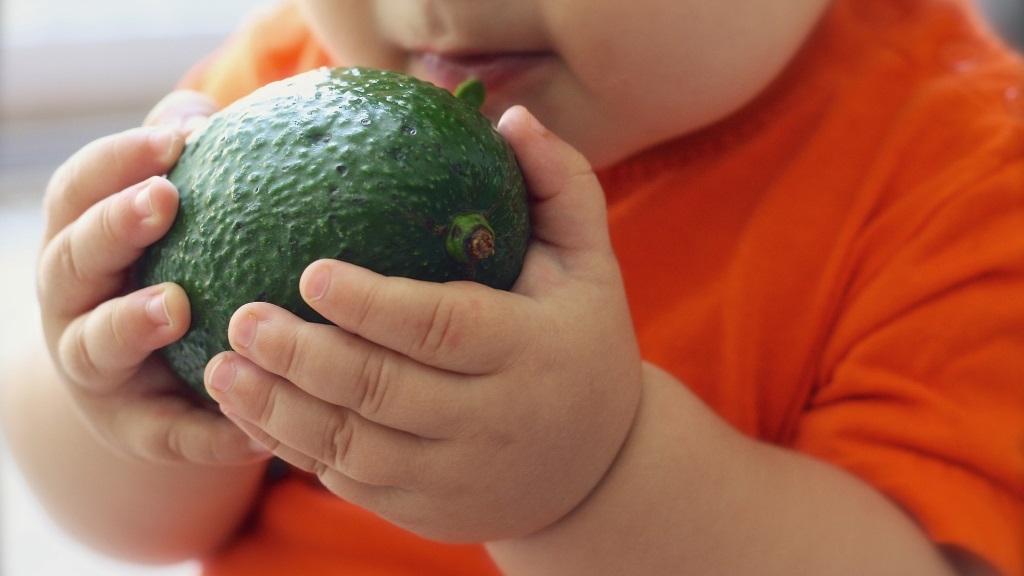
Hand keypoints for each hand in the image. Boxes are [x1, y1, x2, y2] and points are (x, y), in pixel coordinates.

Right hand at [37, 91, 268, 464]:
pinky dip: (204, 429)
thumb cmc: (168, 274)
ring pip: (95, 346)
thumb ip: (187, 167)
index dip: (114, 162)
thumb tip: (213, 115)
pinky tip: (252, 423)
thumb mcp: (167, 223)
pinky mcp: (134, 429)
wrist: (148, 387)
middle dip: (111, 227)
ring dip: (129, 322)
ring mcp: (95, 371)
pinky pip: (166, 433)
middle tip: (164, 199)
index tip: (171, 140)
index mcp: (79, 243)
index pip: (78, 192)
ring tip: (176, 306)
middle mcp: (73, 305)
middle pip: (72, 262)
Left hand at [204, 106, 643, 540]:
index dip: (374, 305)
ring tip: (221, 369)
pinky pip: (348, 481)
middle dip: (305, 358)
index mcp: (530, 351)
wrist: (595, 469)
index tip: (309, 273)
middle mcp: (492, 420)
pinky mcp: (423, 509)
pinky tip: (251, 414)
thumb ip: (560, 185)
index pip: (444, 327)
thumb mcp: (590, 264)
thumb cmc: (582, 344)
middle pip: (384, 392)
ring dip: (278, 411)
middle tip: (242, 317)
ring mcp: (455, 475)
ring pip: (353, 448)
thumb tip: (509, 118)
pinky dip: (295, 450)